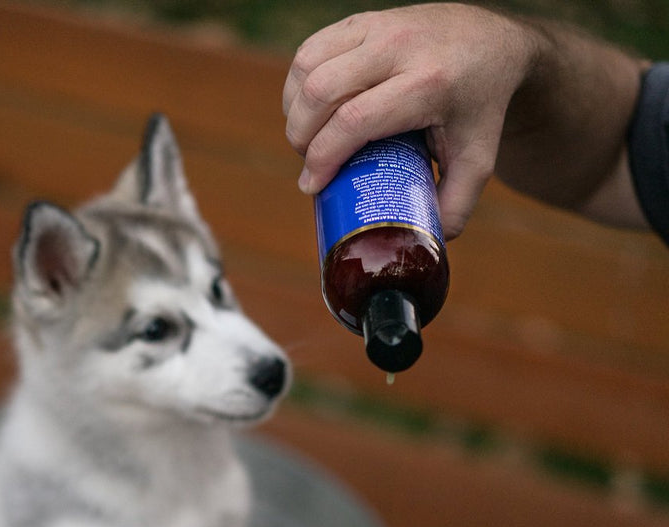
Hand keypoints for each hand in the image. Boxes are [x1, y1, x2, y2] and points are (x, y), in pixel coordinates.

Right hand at [282, 4, 538, 237]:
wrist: (494, 44)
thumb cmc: (480, 109)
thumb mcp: (478, 162)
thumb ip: (455, 206)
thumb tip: (422, 242)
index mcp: (428, 83)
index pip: (354, 119)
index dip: (323, 158)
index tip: (312, 186)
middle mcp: (399, 47)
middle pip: (321, 91)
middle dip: (302, 137)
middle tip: (311, 165)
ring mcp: (378, 26)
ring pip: (308, 67)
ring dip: (294, 111)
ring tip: (307, 141)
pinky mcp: (362, 19)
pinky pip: (310, 50)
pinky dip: (296, 85)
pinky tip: (306, 111)